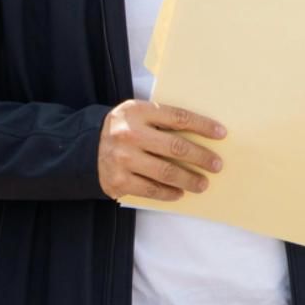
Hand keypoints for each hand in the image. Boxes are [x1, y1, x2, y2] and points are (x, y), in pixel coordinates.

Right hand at [97, 100, 225, 200]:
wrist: (84, 147)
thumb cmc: (122, 129)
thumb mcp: (137, 114)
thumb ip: (162, 121)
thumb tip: (200, 135)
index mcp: (138, 112)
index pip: (178, 117)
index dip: (202, 126)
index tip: (221, 134)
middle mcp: (130, 134)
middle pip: (175, 147)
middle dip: (201, 157)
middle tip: (216, 164)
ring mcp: (123, 159)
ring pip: (166, 172)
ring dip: (189, 179)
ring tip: (203, 183)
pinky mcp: (118, 181)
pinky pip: (151, 189)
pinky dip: (168, 192)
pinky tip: (179, 192)